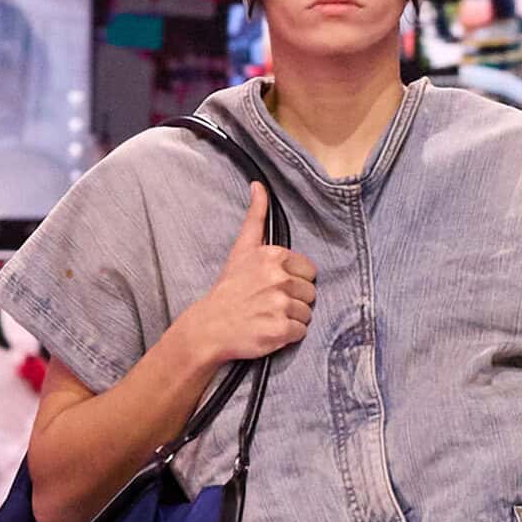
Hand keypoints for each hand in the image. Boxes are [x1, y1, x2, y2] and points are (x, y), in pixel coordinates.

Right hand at [187, 186, 316, 364]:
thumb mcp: (242, 248)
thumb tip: (259, 184)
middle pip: (310, 293)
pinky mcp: (281, 330)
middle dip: (294, 301)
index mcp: (275, 256)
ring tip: (268, 317)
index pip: (309, 271)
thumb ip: (256, 217)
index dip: (294, 281)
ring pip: (307, 314)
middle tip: (269, 304)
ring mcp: (280, 305)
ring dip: (291, 319)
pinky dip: (288, 336)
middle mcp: (279, 278)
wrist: (210, 326)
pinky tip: (269, 330)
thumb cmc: (229, 289)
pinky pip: (301, 332)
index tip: (273, 286)